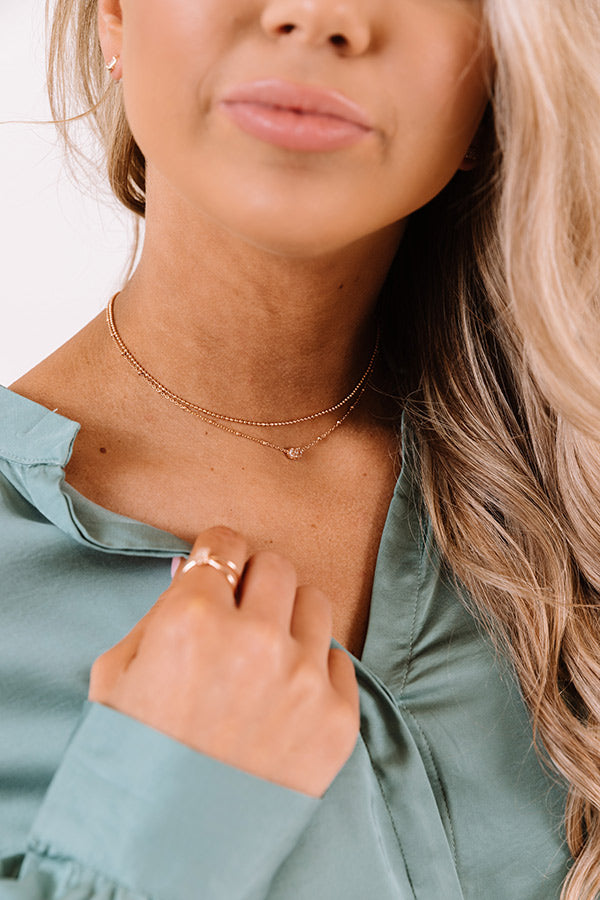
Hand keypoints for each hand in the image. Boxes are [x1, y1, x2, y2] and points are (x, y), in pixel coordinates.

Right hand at [88, 526, 359, 796]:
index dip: (220, 557)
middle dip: (256, 584)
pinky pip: (338, 662)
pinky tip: (284, 701)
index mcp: (192, 617)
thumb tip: (195, 566)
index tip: (220, 572)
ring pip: (316, 603)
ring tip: (266, 658)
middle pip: (277, 566)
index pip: (227, 543)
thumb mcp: (118, 672)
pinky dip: (314, 673)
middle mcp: (254, 638)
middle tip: (240, 616)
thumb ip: (159, 608)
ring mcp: (302, 679)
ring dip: (290, 620)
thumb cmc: (132, 756)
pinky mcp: (338, 718)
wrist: (169, 849)